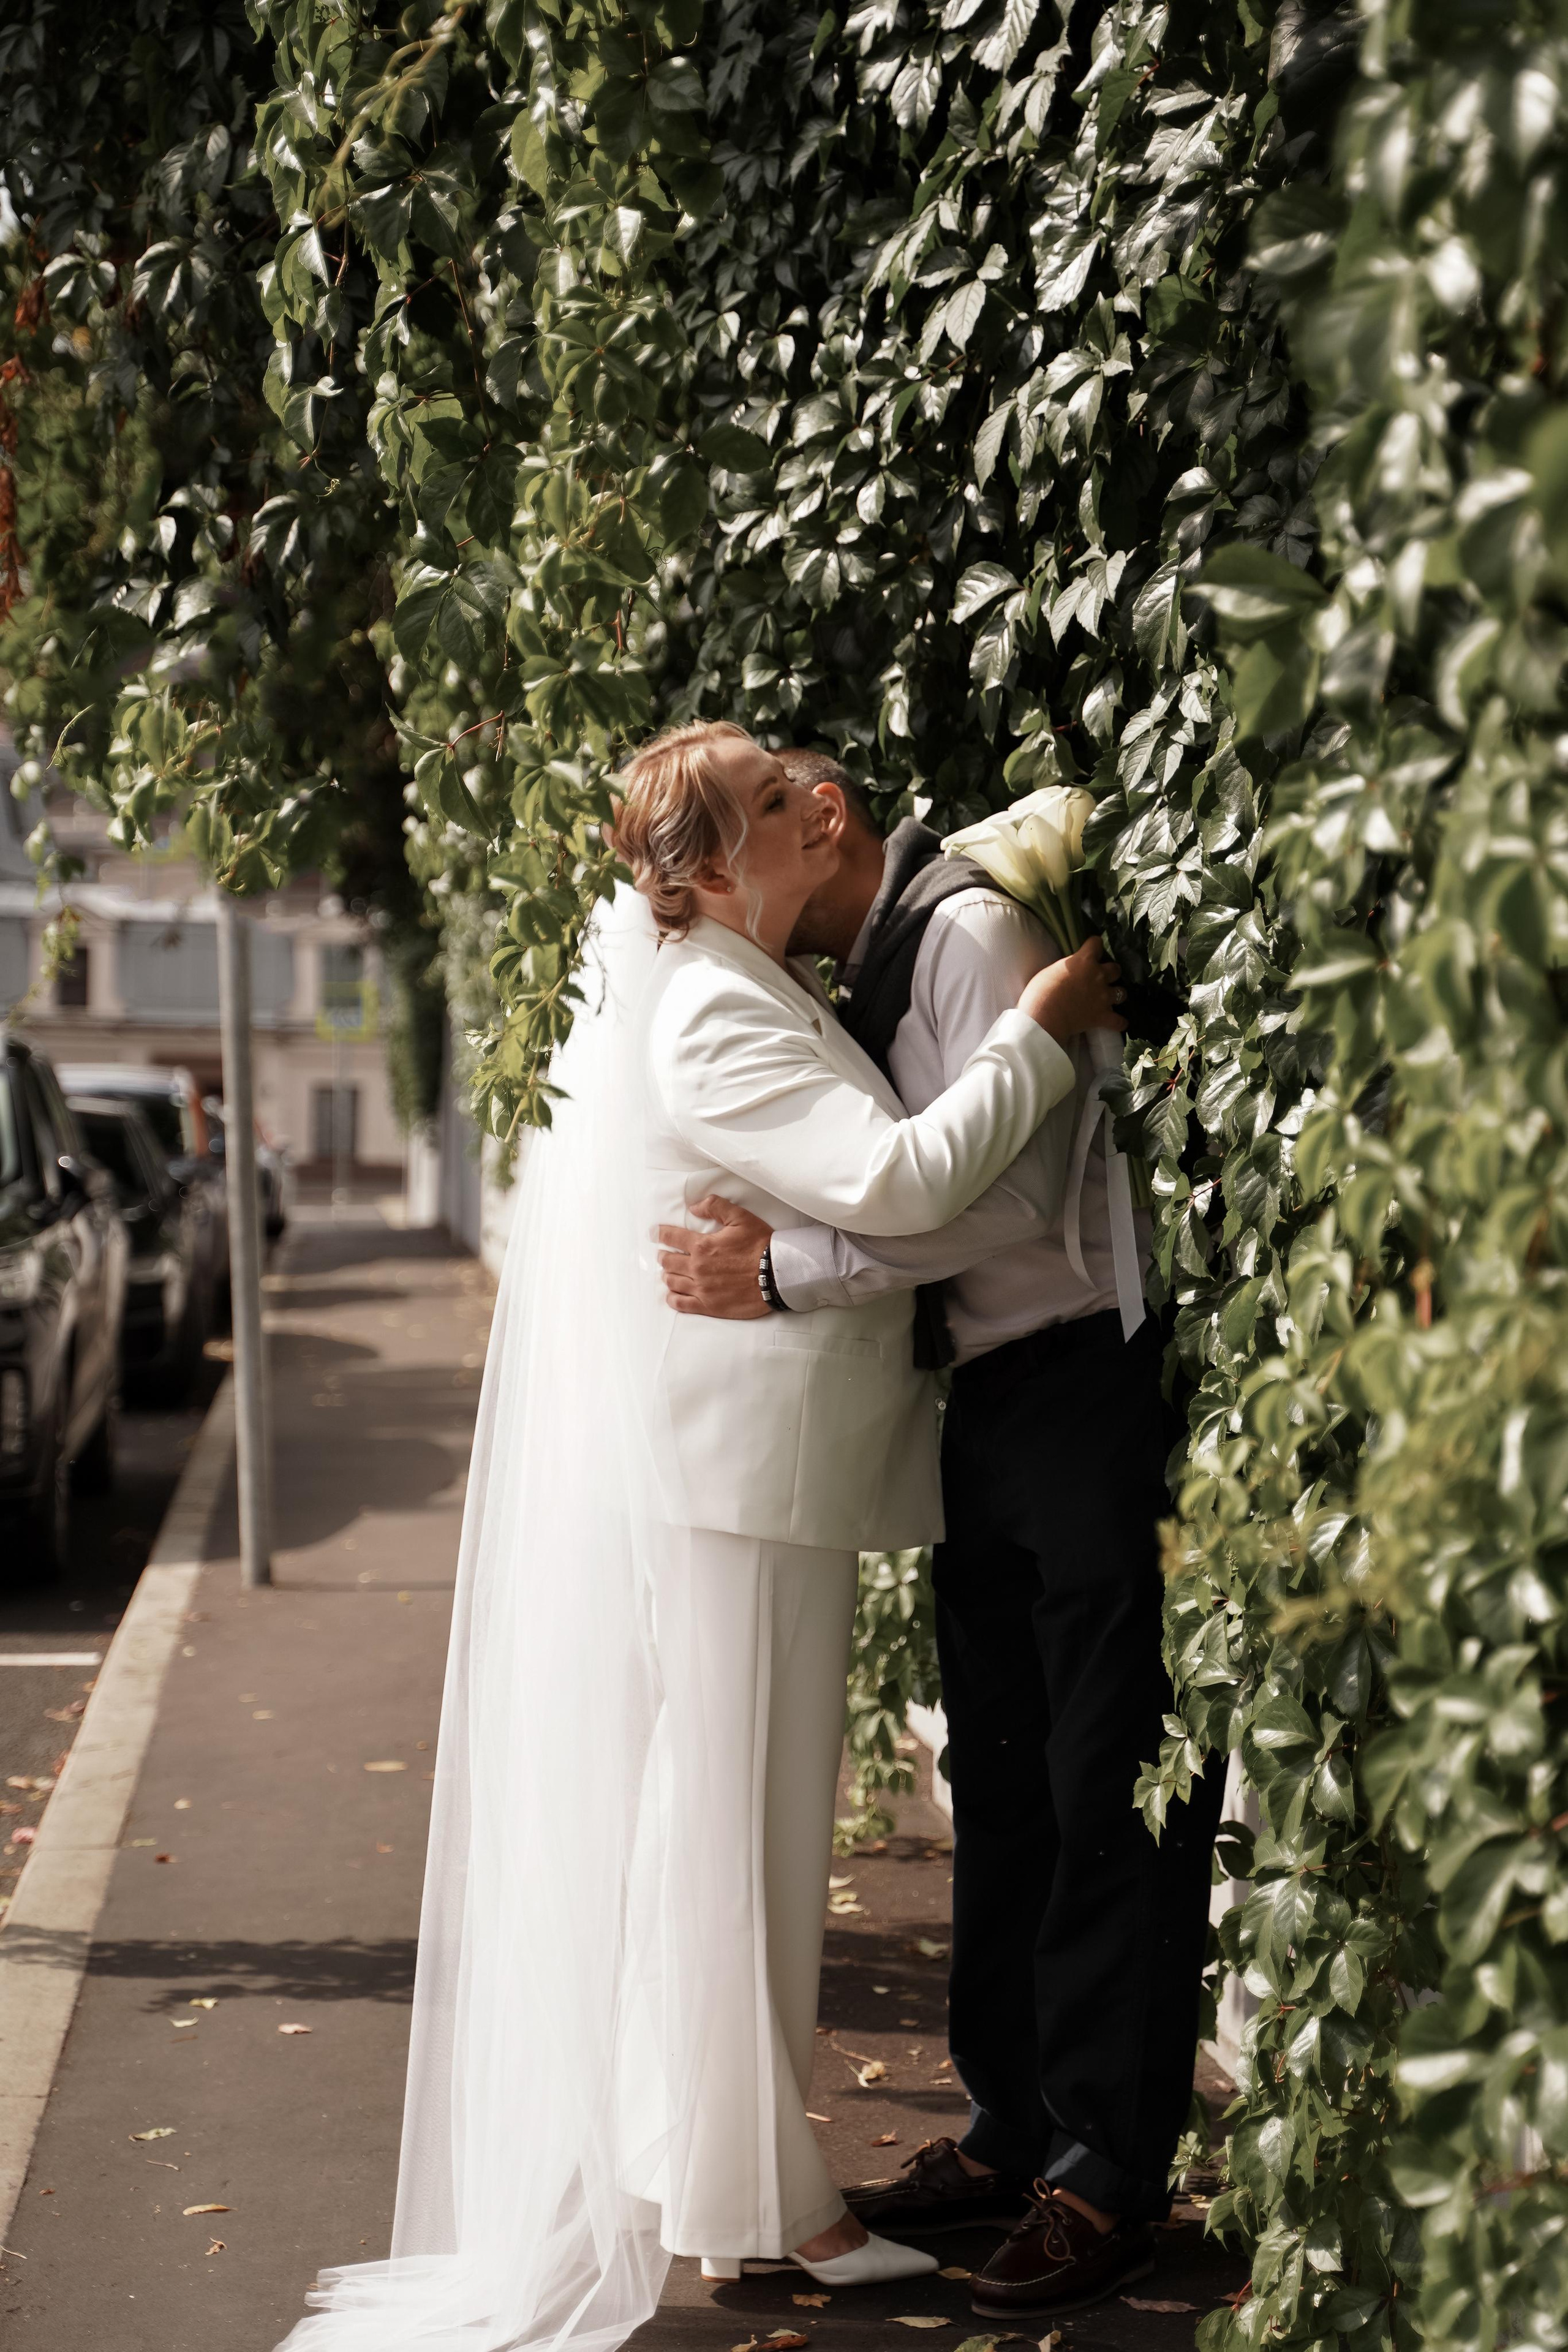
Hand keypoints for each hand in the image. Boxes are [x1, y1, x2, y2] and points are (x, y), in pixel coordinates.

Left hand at [657, 1195, 774, 1318]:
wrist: (777, 1275)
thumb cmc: (760, 1246)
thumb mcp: (740, 1217)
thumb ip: (715, 1207)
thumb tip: (694, 1207)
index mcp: (702, 1245)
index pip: (672, 1237)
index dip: (660, 1234)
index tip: (654, 1233)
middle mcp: (697, 1267)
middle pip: (668, 1261)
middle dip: (663, 1256)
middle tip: (663, 1254)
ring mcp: (701, 1288)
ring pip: (672, 1282)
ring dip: (668, 1275)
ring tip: (669, 1272)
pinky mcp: (708, 1305)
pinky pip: (681, 1304)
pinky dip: (673, 1298)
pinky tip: (672, 1295)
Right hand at [1017, 935, 1125, 1045]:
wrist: (1044, 1018)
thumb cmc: (1040, 992)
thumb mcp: (1050, 970)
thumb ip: (1066, 968)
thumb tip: (1069, 972)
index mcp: (1084, 961)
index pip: (1096, 943)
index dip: (1094, 946)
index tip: (1091, 951)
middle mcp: (1098, 975)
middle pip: (1116, 969)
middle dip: (1110, 972)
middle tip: (1100, 978)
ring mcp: (1103, 996)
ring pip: (1122, 992)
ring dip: (1116, 995)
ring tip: (1109, 999)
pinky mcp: (1102, 1016)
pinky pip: (1119, 1021)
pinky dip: (1118, 1023)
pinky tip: (1116, 1022)